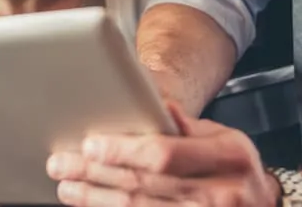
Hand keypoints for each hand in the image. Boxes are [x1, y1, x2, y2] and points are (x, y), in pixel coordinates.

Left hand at [46, 104, 281, 206]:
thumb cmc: (240, 169)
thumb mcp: (225, 137)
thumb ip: (187, 125)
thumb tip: (155, 104)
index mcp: (227, 158)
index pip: (164, 154)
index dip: (123, 150)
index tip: (91, 143)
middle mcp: (218, 195)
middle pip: (143, 185)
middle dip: (96, 174)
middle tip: (62, 164)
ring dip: (96, 199)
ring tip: (68, 186)